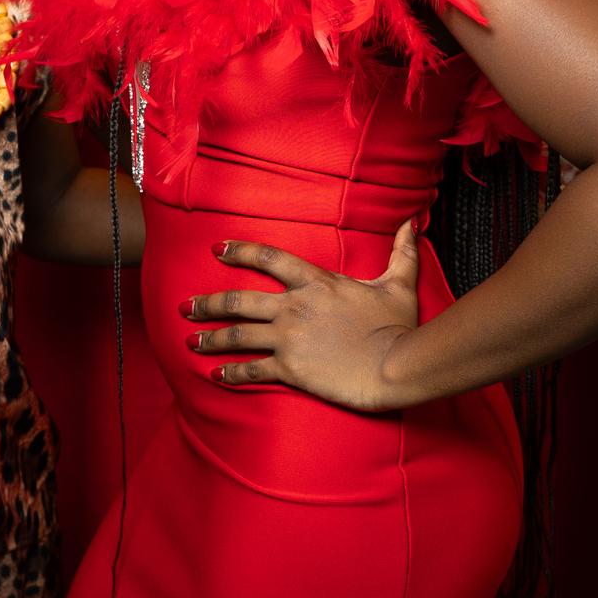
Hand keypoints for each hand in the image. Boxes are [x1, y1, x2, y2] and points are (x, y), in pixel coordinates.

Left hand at [178, 220, 421, 411]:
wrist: (397, 366)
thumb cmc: (400, 326)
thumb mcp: (399, 283)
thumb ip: (401, 251)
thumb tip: (411, 222)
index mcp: (316, 282)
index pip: (268, 257)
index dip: (239, 250)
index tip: (217, 249)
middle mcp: (294, 307)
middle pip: (239, 300)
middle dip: (208, 303)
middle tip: (185, 306)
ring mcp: (289, 338)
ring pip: (238, 335)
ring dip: (210, 338)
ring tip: (191, 341)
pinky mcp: (291, 368)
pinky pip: (252, 369)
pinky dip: (231, 373)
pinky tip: (217, 375)